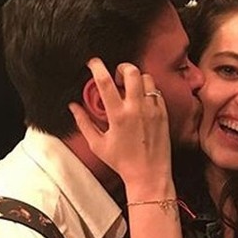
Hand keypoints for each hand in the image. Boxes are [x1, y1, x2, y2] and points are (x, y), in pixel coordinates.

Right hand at [70, 58, 172, 191]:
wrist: (149, 174)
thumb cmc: (122, 162)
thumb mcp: (97, 145)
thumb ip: (83, 123)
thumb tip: (73, 106)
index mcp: (118, 115)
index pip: (104, 81)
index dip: (96, 66)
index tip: (92, 62)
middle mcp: (137, 109)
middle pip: (131, 71)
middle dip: (121, 68)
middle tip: (116, 76)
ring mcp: (152, 110)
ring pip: (147, 78)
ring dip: (136, 79)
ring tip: (129, 89)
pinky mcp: (164, 114)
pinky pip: (157, 92)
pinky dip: (148, 91)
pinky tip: (141, 101)